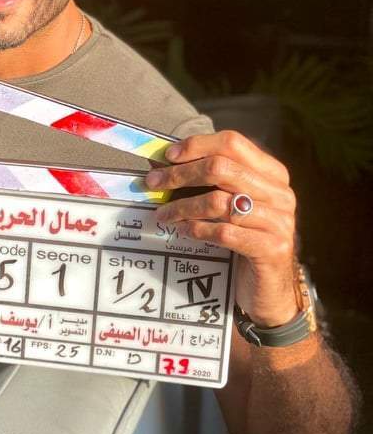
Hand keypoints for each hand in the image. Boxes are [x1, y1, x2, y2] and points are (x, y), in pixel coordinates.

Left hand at [146, 131, 298, 326]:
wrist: (269, 290)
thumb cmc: (244, 240)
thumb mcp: (230, 206)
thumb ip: (207, 183)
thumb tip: (160, 164)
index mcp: (272, 173)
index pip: (232, 143)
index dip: (197, 146)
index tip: (167, 157)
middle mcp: (280, 193)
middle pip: (221, 168)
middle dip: (181, 174)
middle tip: (153, 184)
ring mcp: (279, 221)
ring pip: (219, 201)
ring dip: (182, 206)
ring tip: (163, 214)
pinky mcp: (272, 248)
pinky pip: (225, 232)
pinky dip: (198, 229)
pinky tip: (183, 231)